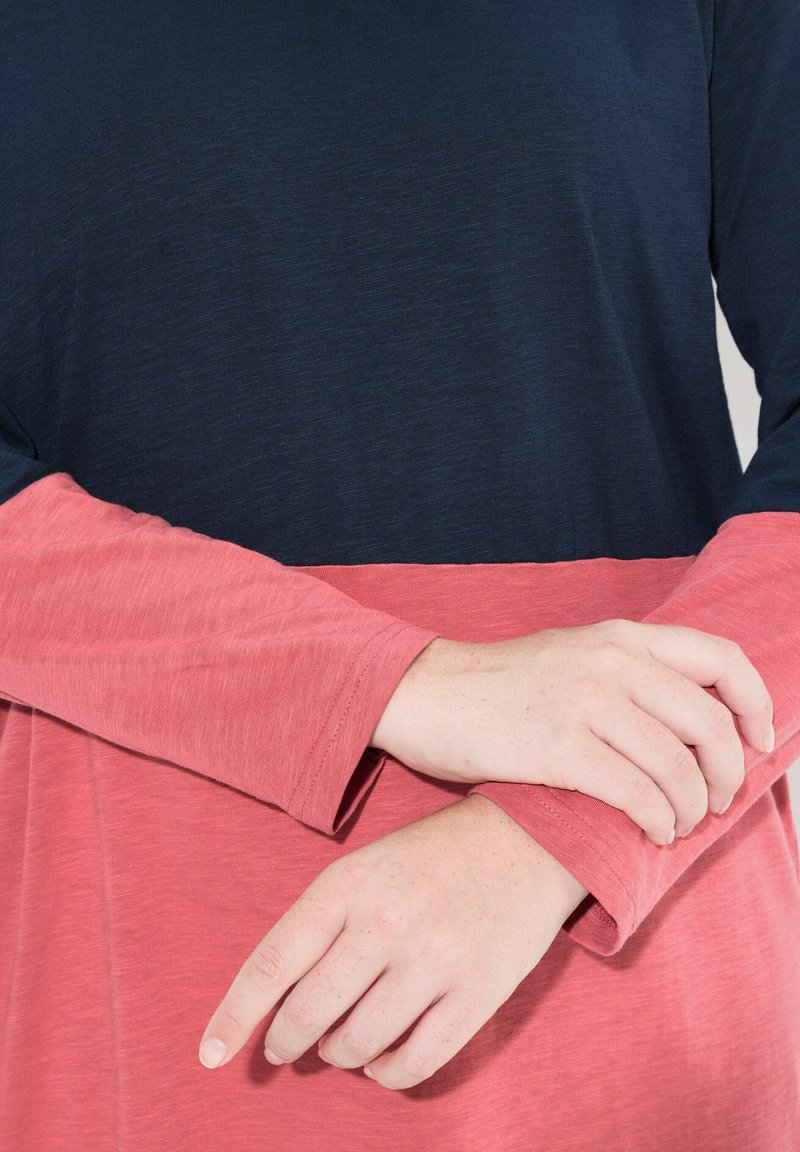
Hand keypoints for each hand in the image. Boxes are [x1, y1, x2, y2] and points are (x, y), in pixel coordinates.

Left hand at [197, 793, 588, 1089]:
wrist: (529, 838)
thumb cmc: (433, 856)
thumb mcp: (366, 866)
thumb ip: (322, 924)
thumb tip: (276, 1003)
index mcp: (349, 883)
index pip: (273, 963)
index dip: (234, 1016)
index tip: (210, 1054)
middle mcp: (386, 922)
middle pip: (307, 1013)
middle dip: (285, 1042)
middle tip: (285, 1047)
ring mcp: (434, 960)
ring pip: (356, 1044)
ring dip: (337, 1054)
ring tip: (340, 1043)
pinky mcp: (477, 994)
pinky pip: (413, 1063)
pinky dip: (386, 1074)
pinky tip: (381, 1061)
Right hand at [370, 618, 774, 844]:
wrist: (427, 692)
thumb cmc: (499, 683)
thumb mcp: (573, 653)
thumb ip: (628, 670)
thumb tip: (689, 717)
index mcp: (621, 636)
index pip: (721, 659)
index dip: (755, 704)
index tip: (759, 741)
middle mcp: (611, 662)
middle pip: (709, 723)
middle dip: (728, 773)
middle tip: (718, 801)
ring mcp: (585, 702)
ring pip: (677, 766)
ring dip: (691, 807)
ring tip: (678, 824)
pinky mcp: (557, 747)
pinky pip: (636, 793)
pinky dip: (656, 820)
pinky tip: (652, 831)